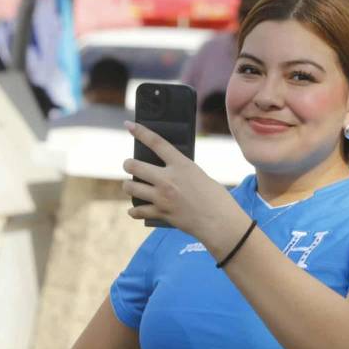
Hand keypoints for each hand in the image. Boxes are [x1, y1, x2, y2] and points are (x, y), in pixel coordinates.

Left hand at [121, 122, 240, 243]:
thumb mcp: (200, 175)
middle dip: (128, 165)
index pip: (156, 143)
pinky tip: (134, 210)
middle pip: (134, 166)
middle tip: (129, 165)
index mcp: (181, 165)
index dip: (141, 132)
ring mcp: (162, 197)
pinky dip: (135, 211)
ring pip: (131, 187)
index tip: (129, 126)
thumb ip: (182, 171)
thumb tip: (166, 172)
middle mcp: (168, 179)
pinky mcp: (161, 213)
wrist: (220, 222)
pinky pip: (138, 211)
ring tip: (131, 186)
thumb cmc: (217, 198)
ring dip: (129, 186)